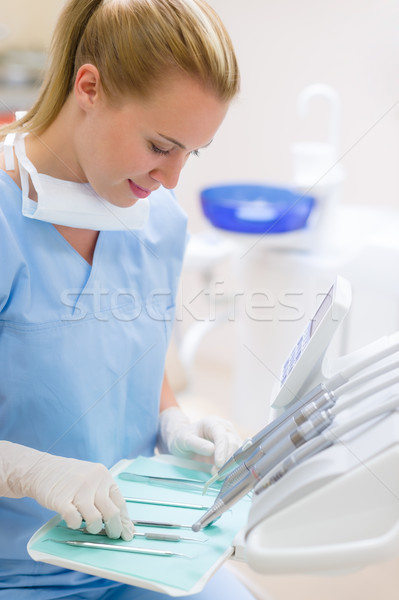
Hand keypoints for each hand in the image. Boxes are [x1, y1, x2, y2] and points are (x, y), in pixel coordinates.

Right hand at [0, 441, 133, 540]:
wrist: (42, 469)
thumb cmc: (69, 478)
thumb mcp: (91, 478)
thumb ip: (104, 494)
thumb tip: (120, 520)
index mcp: (103, 476)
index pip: (120, 502)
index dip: (125, 521)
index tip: (127, 533)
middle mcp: (94, 481)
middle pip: (111, 513)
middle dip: (114, 529)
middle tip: (112, 536)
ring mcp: (78, 489)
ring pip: (95, 519)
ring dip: (94, 528)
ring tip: (89, 527)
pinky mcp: (62, 499)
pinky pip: (75, 520)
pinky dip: (76, 525)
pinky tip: (74, 522)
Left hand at [157, 407, 241, 467]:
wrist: (184, 441)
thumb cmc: (183, 438)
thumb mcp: (184, 440)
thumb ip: (197, 444)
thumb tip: (212, 450)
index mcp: (213, 423)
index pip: (222, 436)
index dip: (222, 450)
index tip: (219, 464)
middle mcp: (225, 428)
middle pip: (233, 443)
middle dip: (227, 460)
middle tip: (217, 473)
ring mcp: (230, 437)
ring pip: (237, 451)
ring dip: (230, 465)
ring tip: (218, 475)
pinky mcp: (232, 448)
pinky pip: (237, 457)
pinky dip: (232, 466)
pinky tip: (224, 474)